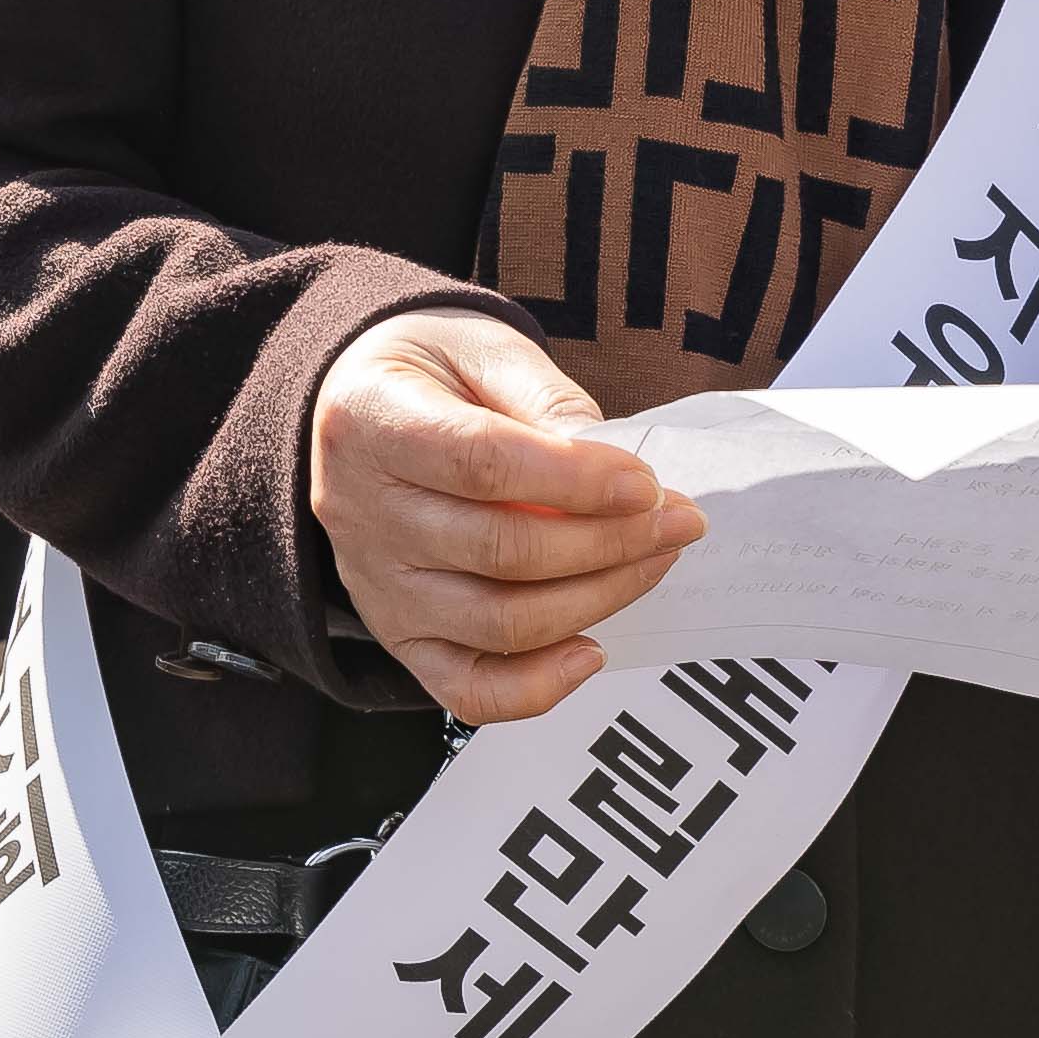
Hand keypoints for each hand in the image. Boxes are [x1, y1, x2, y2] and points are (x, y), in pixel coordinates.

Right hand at [307, 307, 704, 725]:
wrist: (362, 410)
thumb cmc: (432, 374)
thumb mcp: (481, 348)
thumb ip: (544, 398)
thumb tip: (614, 466)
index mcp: (372, 423)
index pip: (479, 463)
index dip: (575, 481)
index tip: (647, 484)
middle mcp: (361, 513)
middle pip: (500, 550)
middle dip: (609, 542)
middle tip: (677, 521)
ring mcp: (378, 586)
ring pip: (499, 624)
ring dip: (598, 599)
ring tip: (653, 560)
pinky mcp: (400, 637)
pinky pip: (469, 690)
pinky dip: (538, 687)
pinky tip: (591, 648)